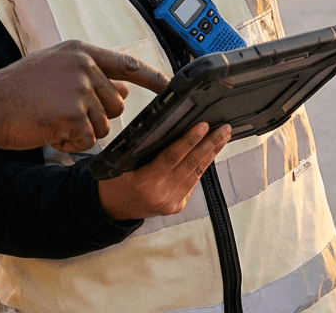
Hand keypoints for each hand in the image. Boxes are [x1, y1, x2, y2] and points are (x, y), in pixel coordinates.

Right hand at [0, 40, 169, 152]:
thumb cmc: (16, 89)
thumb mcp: (55, 71)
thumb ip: (89, 76)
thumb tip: (124, 89)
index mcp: (80, 52)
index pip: (127, 64)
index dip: (152, 78)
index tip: (172, 86)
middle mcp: (83, 66)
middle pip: (117, 104)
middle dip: (97, 117)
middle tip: (65, 115)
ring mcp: (78, 89)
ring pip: (103, 125)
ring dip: (81, 132)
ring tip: (53, 121)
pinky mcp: (72, 114)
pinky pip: (88, 140)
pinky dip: (71, 143)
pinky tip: (50, 132)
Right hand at [97, 122, 231, 220]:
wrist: (112, 209)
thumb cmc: (115, 181)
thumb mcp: (121, 163)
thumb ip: (144, 151)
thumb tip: (170, 130)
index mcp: (144, 182)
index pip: (172, 157)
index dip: (189, 140)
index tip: (203, 126)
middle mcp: (161, 194)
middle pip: (190, 165)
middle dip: (210, 144)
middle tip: (224, 129)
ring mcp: (171, 202)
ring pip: (196, 173)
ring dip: (211, 154)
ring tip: (223, 137)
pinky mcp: (177, 206)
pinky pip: (192, 182)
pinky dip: (202, 166)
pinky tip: (209, 153)